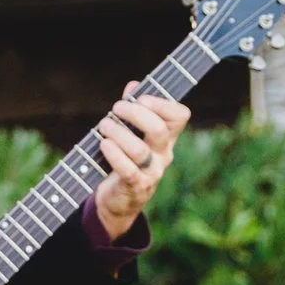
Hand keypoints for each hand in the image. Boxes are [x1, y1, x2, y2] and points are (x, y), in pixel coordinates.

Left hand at [90, 88, 188, 237]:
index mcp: (167, 136)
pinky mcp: (136, 186)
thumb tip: (133, 85)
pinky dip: (114, 155)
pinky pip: (128, 170)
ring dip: (118, 133)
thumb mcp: (131, 132)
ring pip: (139, 150)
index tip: (140, 98)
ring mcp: (152, 172)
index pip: (180, 116)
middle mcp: (164, 153)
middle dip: (135, 114)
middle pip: (158, 129)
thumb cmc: (125, 158)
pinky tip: (103, 144)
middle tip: (116, 108)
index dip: (163, 103)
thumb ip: (133, 108)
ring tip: (104, 125)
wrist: (120, 199)